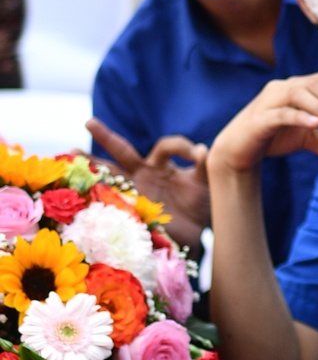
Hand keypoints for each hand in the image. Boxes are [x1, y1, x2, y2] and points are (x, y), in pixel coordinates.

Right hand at [86, 119, 210, 249]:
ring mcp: (134, 191)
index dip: (179, 147)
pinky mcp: (132, 209)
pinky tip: (82, 188)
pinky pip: (114, 199)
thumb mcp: (205, 184)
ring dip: (92, 164)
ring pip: (110, 174)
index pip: (165, 147)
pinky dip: (99, 193)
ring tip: (71, 153)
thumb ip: (203, 166)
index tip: (195, 153)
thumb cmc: (199, 205)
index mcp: (163, 165)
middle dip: (106, 137)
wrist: (194, 236)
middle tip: (88, 123)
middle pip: (123, 152)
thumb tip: (202, 149)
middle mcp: (144, 174)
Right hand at [208, 74, 317, 176]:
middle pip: (316, 81)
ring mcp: (269, 100)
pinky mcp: (259, 118)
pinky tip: (315, 126)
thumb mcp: (309, 140)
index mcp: (297, 87)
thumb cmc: (276, 138)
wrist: (240, 149)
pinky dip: (300, 117)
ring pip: (298, 91)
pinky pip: (281, 112)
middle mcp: (283, 87)